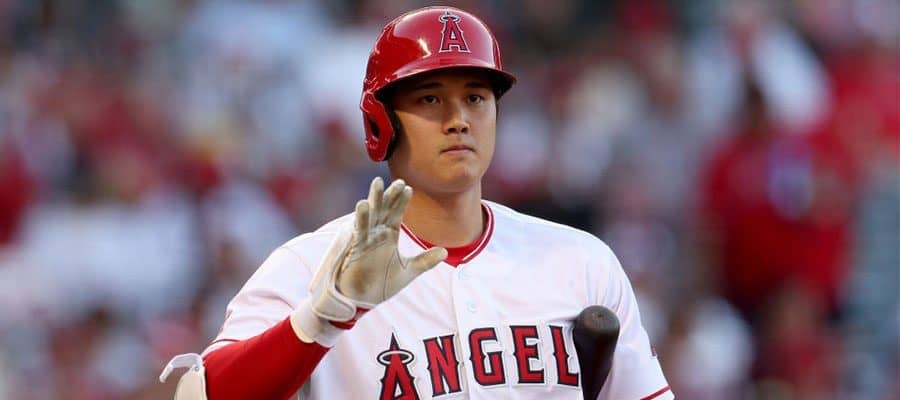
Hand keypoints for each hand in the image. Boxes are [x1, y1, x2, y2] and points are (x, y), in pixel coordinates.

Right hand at [307, 177, 446, 322]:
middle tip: (398, 181)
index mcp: (389, 236)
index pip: (396, 214)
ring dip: (374, 200)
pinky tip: (363, 205)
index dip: (401, 201)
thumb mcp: (408, 271)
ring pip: (371, 215)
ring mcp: (366, 239)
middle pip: (384, 209)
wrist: (362, 301)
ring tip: (377, 183)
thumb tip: (445, 252)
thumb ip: (425, 261)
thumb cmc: (381, 285)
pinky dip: (361, 218)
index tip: (408, 188)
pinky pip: (359, 231)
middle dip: (390, 195)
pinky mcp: (356, 248)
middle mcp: (377, 234)